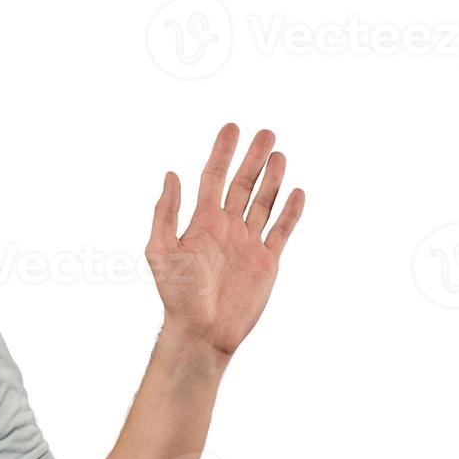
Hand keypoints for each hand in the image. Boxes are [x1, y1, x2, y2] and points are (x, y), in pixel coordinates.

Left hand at [145, 122, 304, 359]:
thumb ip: (166, 212)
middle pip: (242, 184)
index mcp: (200, 222)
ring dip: (272, 179)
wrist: (202, 330)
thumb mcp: (161, 249)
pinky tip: (297, 192)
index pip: (212, 177)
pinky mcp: (266, 260)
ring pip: (263, 202)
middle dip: (253, 158)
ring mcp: (247, 243)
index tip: (232, 127)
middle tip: (266, 132)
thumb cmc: (177, 294)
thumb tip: (171, 174)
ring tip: (279, 153)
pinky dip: (290, 211)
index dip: (222, 152)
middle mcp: (225, 228)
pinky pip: (281, 230)